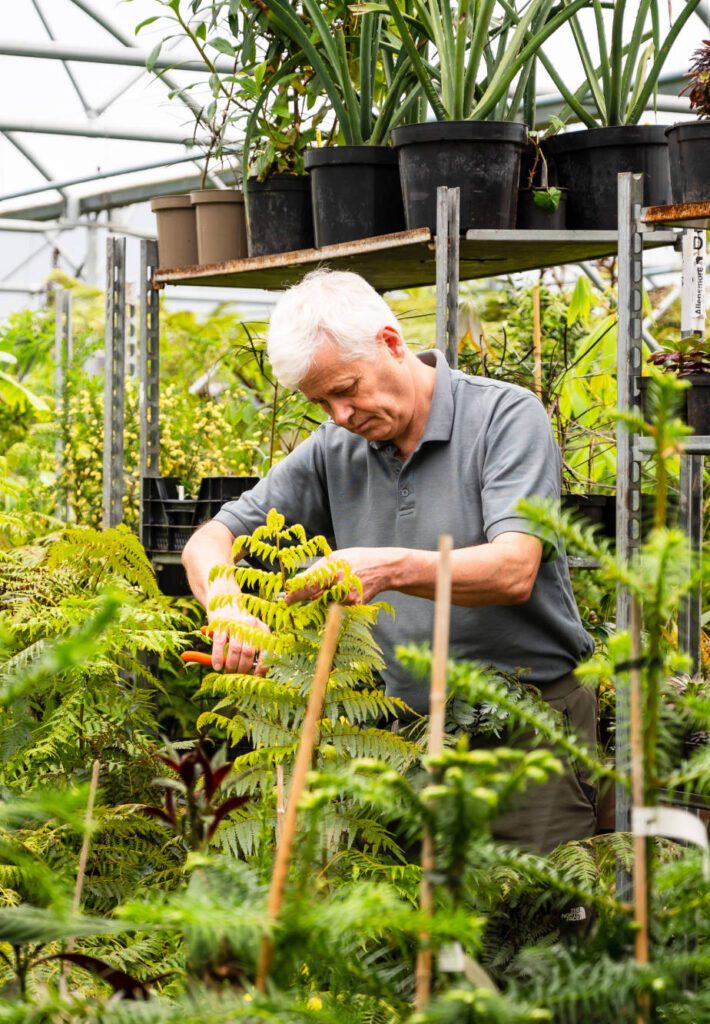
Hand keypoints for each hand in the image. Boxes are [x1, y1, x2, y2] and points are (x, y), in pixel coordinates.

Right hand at [207, 607, 269, 674]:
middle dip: (243, 668)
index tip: (256, 677)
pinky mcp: (220, 624)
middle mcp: (251, 625)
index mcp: (263, 629)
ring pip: (235, 649)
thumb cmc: (240, 623)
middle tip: (237, 675)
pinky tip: (217, 666)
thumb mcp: (252, 633)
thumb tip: (256, 674)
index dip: (262, 667)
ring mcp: (235, 624)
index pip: (267, 651)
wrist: (224, 600)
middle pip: (249, 653)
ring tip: (228, 671)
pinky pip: (219, 644)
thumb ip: (255, 649)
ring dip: (231, 665)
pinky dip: (218, 657)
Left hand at [284, 547, 400, 605]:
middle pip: (315, 598)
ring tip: (340, 584)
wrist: (382, 568)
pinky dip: (337, 601)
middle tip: (312, 590)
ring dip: (325, 598)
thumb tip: (297, 583)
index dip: (295, 595)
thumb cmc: (357, 560)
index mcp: (332, 571)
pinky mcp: (354, 606)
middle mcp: (339, 586)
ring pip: (325, 603)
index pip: (309, 586)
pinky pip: (337, 606)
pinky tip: (347, 590)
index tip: (286, 600)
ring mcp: (348, 598)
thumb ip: (316, 570)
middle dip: (310, 596)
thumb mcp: (335, 558)